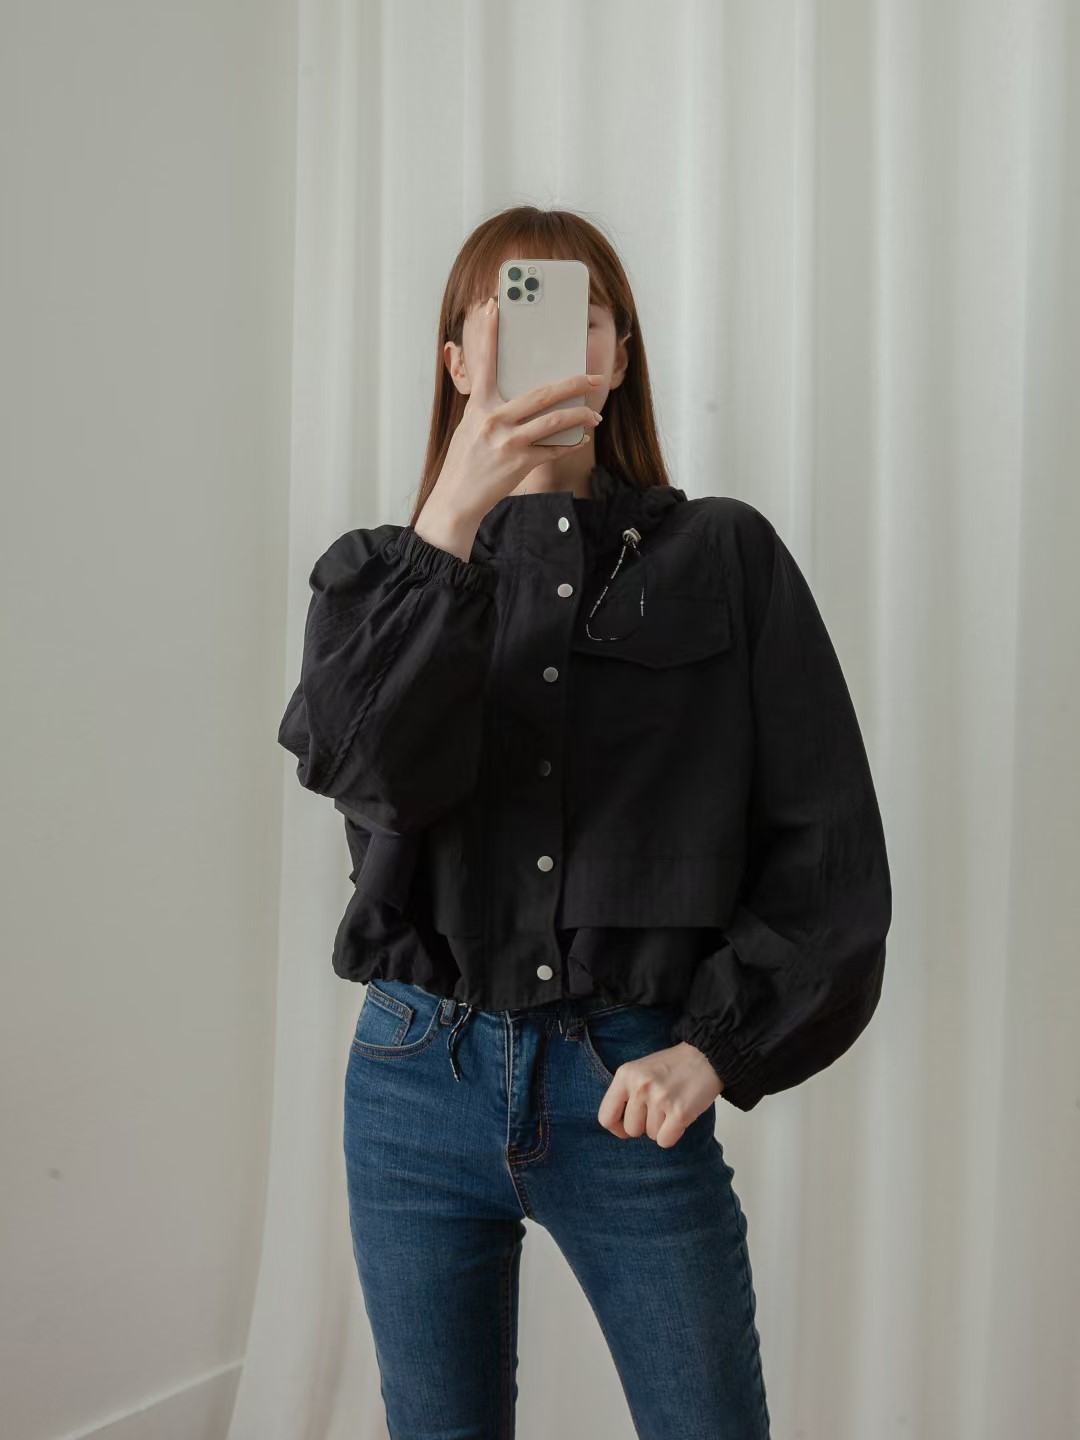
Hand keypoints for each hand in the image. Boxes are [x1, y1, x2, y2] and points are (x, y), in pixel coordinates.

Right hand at [427, 294, 604, 527]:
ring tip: (595, 414)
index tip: (494, 306)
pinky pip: (553, 449)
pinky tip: (581, 437)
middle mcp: (493, 420)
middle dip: (574, 383)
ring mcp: (508, 442)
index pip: (485, 363)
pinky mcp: (519, 463)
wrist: (456, 499)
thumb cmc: (464, 461)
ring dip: (580, 415)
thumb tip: (516, 394)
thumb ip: (489, 407)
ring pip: (554, 421)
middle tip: (593, 376)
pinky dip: (570, 443)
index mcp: (478, 406)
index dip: (490, 334)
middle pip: (542, 393)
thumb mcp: (469, 426)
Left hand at [597, 1041, 723, 1147]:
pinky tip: (679, 1116)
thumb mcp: (640, 1071)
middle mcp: (640, 1086)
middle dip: (644, 1126)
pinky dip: (673, 1134)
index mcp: (625, 1075)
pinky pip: (665, 1141)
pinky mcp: (679, 1112)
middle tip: (659, 1109)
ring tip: (672, 1106)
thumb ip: (626, 1094)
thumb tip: (618, 1127)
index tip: (627, 1126)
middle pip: (631, 1130)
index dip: (617, 1127)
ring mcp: (659, 1098)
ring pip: (651, 1136)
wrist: (705, 1057)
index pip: (606, 1117)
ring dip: (662, 1127)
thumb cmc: (672, 1067)